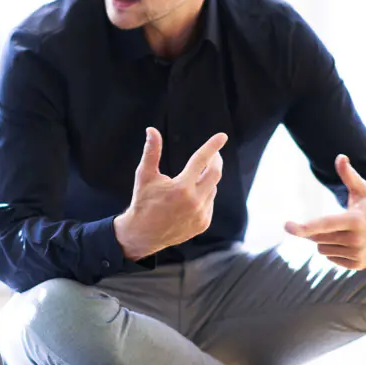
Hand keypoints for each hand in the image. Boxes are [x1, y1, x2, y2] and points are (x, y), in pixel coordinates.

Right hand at [114, 128, 227, 260]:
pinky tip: (190, 198)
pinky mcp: (203, 223)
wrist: (143, 234)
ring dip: (206, 180)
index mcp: (181, 188)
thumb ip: (151, 152)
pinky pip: (210, 202)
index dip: (212, 146)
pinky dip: (204, 195)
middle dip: (216, 161)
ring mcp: (201, 214)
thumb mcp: (144, 175)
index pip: (201, 160)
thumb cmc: (143, 201)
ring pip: (212, 188)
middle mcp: (194, 201)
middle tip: (213, 154)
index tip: (222, 136)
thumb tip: (152, 130)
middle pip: (215, 174)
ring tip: (192, 179)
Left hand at [284, 154, 365, 268]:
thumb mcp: (363, 191)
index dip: (303, 226)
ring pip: (322, 249)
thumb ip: (349, 175)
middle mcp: (356, 239)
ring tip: (343, 234)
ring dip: (325, 241)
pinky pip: (331, 258)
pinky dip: (334, 251)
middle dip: (316, 231)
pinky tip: (348, 244)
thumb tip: (340, 157)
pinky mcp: (357, 265)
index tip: (287, 226)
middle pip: (317, 237)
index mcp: (354, 220)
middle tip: (331, 224)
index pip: (324, 224)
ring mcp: (357, 253)